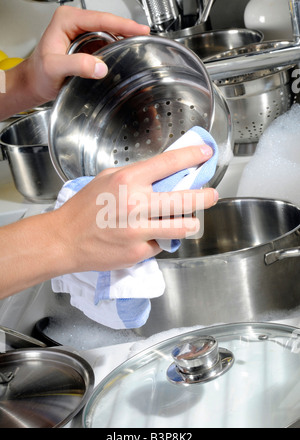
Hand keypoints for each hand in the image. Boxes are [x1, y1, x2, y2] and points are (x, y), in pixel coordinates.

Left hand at [26, 6, 149, 104]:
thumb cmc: (38, 74)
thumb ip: (76, 65)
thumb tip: (100, 66)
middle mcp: (74, 23)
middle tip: (144, 38)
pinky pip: (105, 44)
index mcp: (66, 20)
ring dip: (123, 40)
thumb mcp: (54, 68)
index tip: (139, 29)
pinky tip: (124, 56)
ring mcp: (81, 34)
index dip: (123, 24)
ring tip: (137, 47)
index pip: (100, 18)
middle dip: (126, 30)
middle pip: (108, 23)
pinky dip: (116, 50)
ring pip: (108, 33)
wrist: (33, 84)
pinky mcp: (86, 45)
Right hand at [54, 145, 218, 272]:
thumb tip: (163, 173)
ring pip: (183, 226)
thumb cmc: (83, 208)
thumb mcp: (106, 179)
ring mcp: (139, 231)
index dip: (192, 156)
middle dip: (206, 196)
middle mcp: (136, 205)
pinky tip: (151, 235)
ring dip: (191, 222)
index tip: (205, 154)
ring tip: (189, 219)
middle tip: (211, 194)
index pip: (169, 163)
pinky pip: (162, 243)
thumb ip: (135, 175)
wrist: (65, 240)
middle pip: (186, 199)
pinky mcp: (139, 252)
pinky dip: (161, 239)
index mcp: (128, 181)